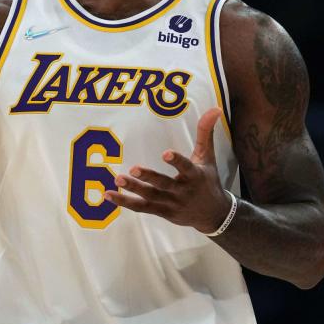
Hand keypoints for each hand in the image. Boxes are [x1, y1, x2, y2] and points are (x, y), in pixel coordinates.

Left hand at [106, 107, 233, 232]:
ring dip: (133, 189)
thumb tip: (215, 108)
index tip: (165, 153)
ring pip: (150, 197)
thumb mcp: (208, 157)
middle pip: (163, 184)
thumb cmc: (207, 181)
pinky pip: (141, 208)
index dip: (176, 161)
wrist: (213, 215)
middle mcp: (182, 191)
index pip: (185, 167)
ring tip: (117, 179)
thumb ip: (206, 133)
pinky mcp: (161, 211)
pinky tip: (108, 195)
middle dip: (149, 177)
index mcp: (194, 176)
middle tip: (134, 169)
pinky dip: (125, 202)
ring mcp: (170, 203)